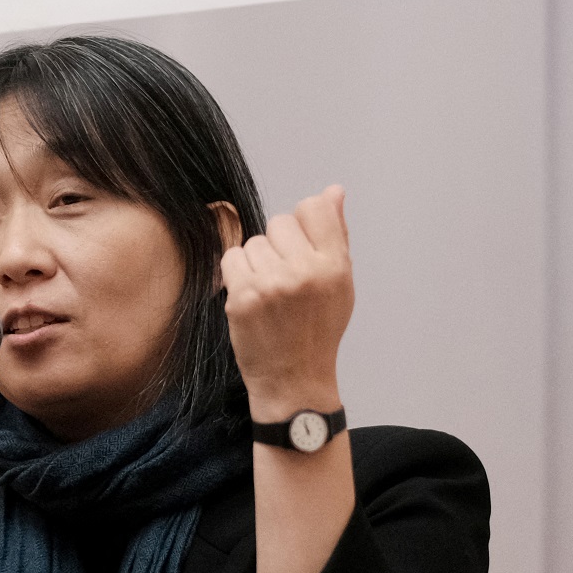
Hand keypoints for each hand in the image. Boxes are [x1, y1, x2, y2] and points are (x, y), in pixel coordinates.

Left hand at [221, 184, 353, 421]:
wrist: (294, 380)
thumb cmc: (317, 331)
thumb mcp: (341, 283)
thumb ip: (335, 235)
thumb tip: (333, 192)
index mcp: (334, 265)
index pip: (313, 208)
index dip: (303, 224)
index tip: (300, 247)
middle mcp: (304, 272)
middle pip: (279, 223)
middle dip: (279, 246)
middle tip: (285, 279)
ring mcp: (271, 284)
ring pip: (253, 242)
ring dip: (257, 262)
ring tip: (269, 292)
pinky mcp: (242, 298)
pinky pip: (231, 259)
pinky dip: (237, 274)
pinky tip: (251, 296)